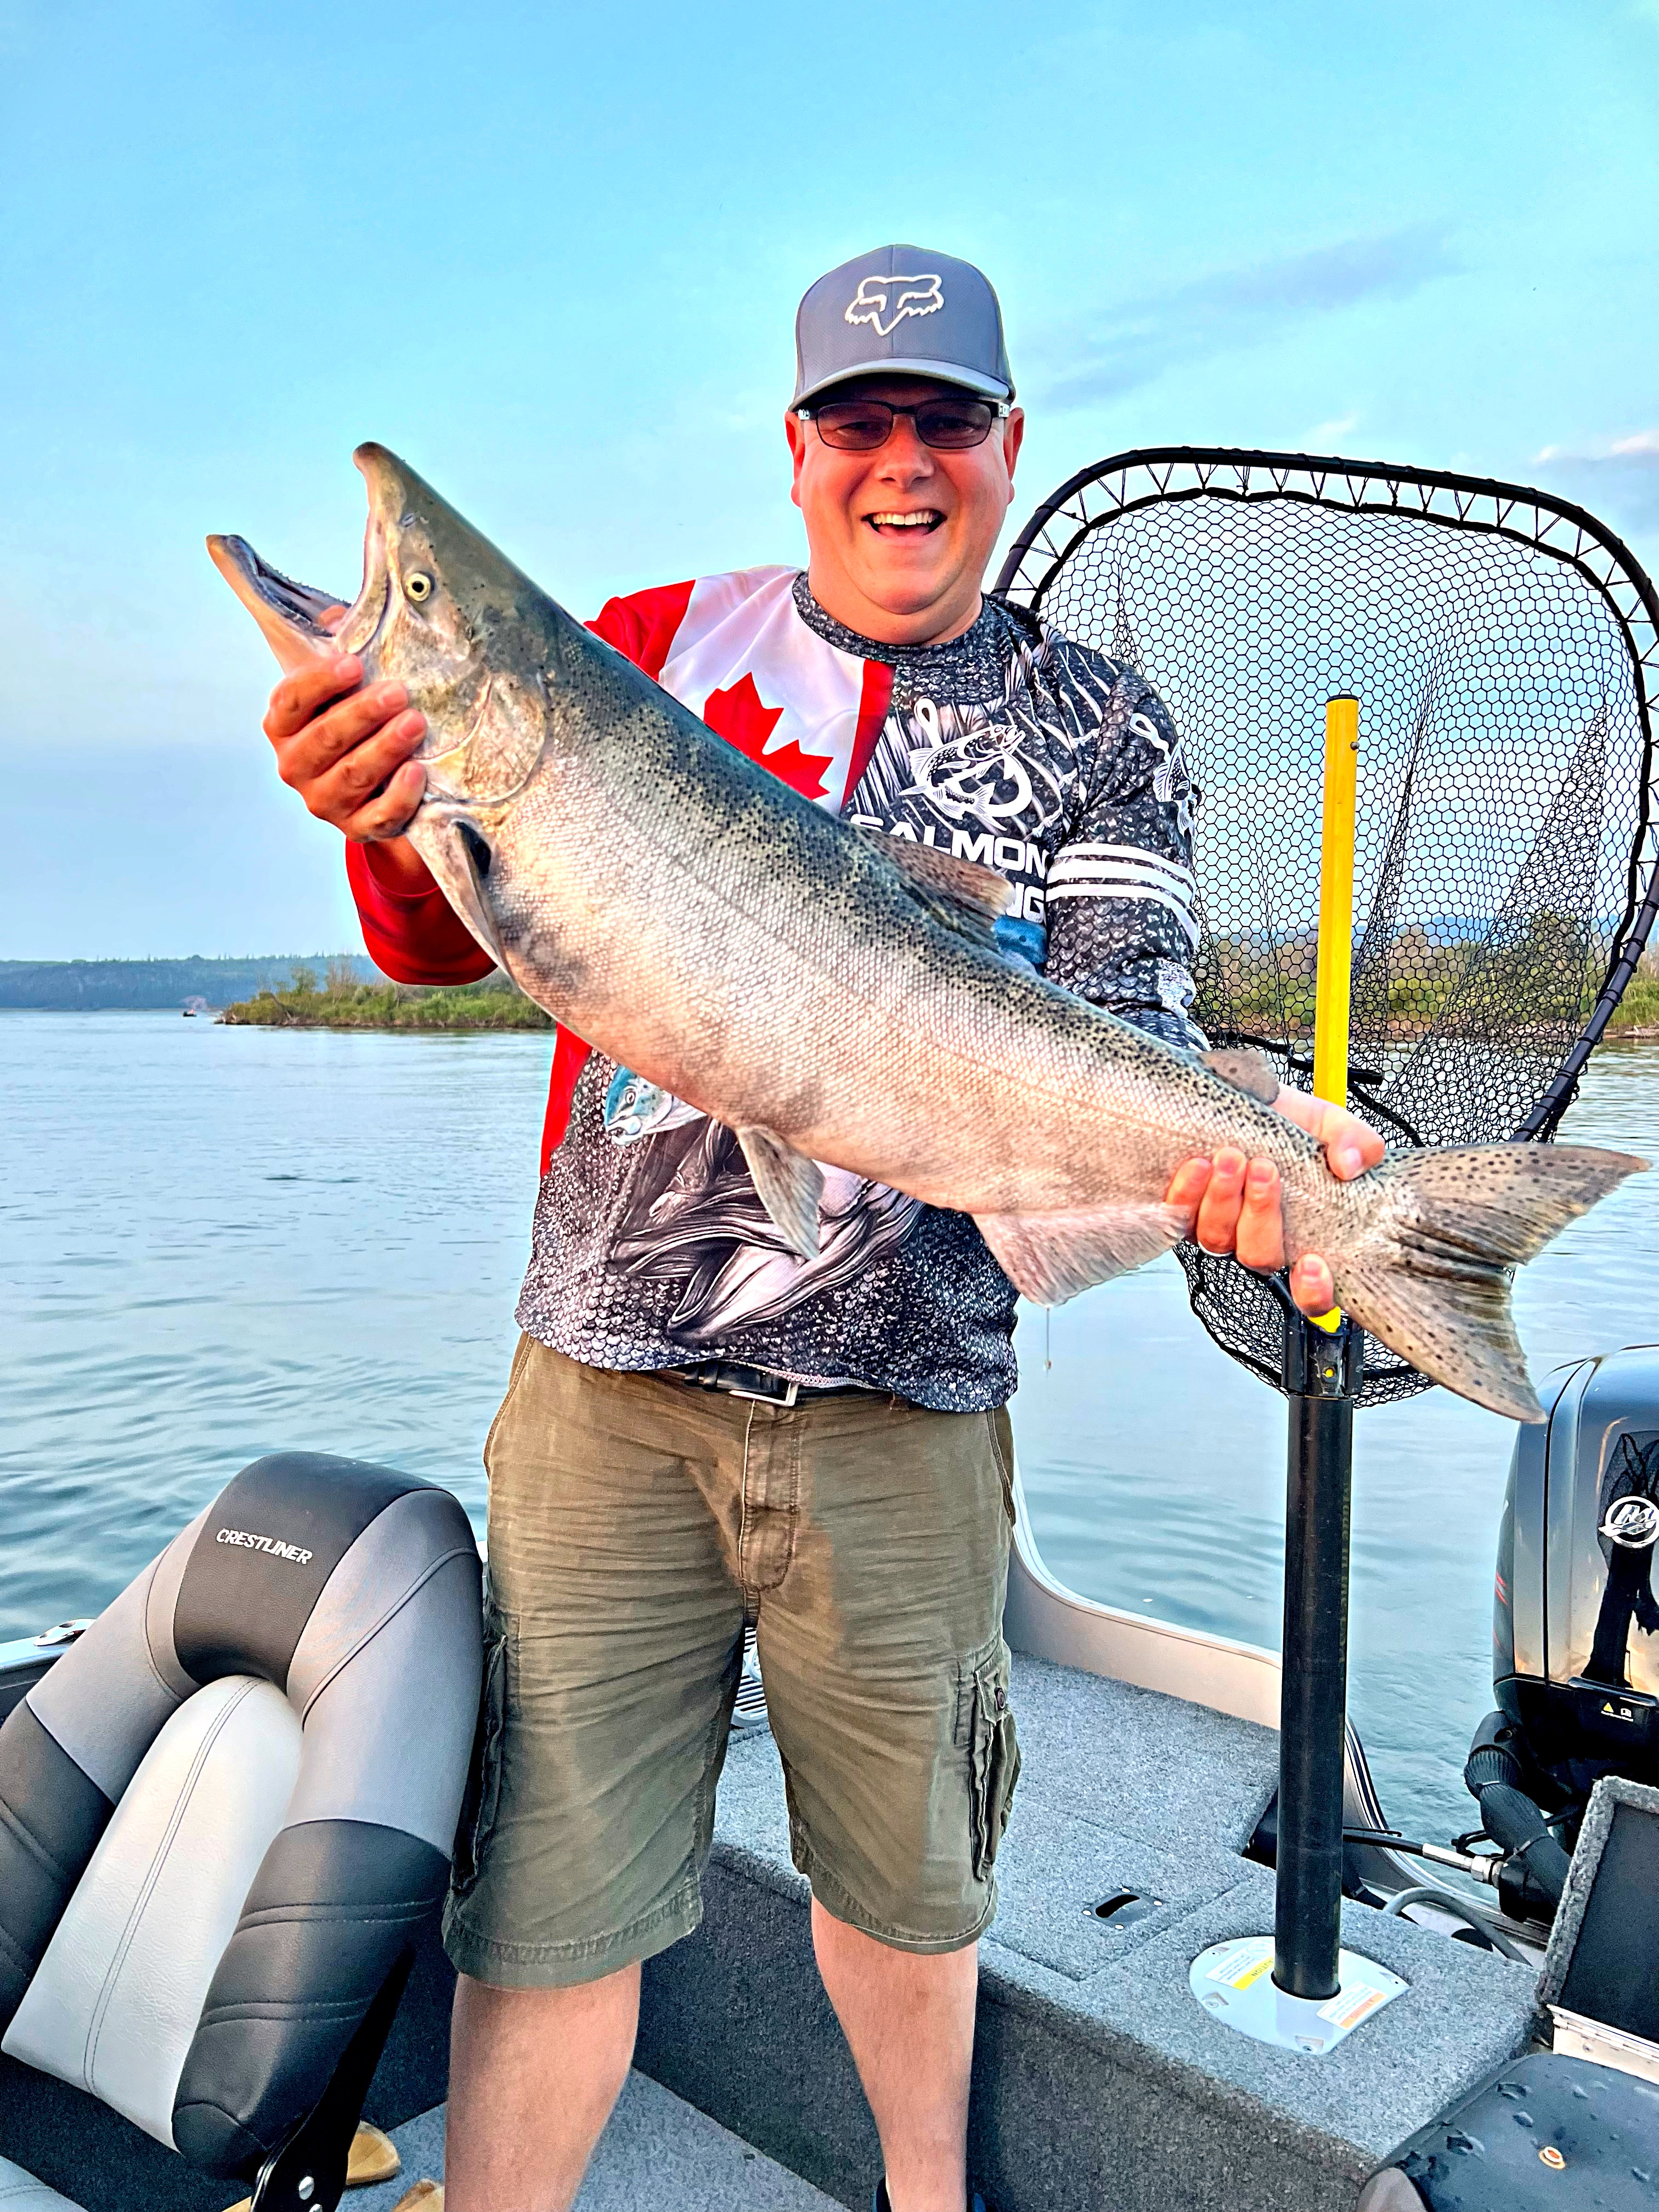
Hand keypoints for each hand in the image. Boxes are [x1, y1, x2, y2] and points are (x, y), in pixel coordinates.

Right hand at [264, 637, 428, 854]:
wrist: (376, 784)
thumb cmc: (357, 721)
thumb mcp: (346, 685)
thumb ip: (338, 648)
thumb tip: (338, 616)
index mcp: (283, 726)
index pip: (290, 702)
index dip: (319, 682)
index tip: (353, 664)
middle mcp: (295, 765)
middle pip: (325, 739)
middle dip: (363, 714)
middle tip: (398, 692)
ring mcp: (323, 801)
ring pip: (352, 775)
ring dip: (385, 748)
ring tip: (415, 723)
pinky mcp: (355, 828)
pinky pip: (377, 816)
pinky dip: (398, 796)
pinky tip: (416, 772)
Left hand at [1162, 1090, 1385, 1314]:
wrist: (1246, 1099)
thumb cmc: (1289, 1122)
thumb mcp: (1332, 1125)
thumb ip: (1356, 1142)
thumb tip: (1351, 1165)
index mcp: (1302, 1233)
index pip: (1311, 1293)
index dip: (1313, 1292)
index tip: (1313, 1263)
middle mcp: (1258, 1237)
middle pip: (1259, 1258)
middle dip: (1261, 1215)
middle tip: (1263, 1171)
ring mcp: (1220, 1227)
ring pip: (1217, 1239)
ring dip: (1224, 1199)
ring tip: (1231, 1157)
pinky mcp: (1184, 1210)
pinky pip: (1179, 1216)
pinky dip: (1188, 1192)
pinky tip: (1198, 1165)